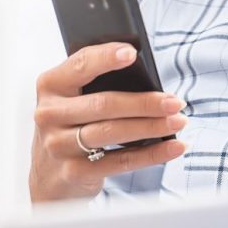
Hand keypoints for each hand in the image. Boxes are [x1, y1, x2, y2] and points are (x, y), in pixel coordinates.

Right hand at [28, 42, 187, 202]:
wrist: (49, 174)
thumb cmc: (71, 125)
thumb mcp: (72, 99)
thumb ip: (95, 85)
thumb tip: (148, 82)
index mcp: (50, 85)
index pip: (80, 65)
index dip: (106, 58)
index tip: (132, 53)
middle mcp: (49, 114)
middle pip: (103, 104)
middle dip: (145, 102)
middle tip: (174, 102)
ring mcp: (58, 145)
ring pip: (112, 132)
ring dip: (152, 126)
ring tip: (178, 122)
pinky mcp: (73, 171)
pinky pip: (120, 161)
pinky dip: (151, 154)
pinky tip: (173, 147)